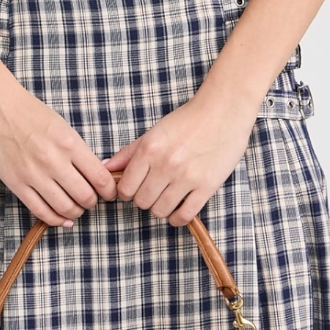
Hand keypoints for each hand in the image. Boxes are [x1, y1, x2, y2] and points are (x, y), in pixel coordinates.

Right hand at [0, 71, 117, 227]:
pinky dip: (55, 219)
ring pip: (64, 207)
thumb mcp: (62, 126)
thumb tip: (96, 173)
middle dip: (92, 202)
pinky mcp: (16, 183)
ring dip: (75, 212)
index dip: (109, 191)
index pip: (100, 178)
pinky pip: (40, 211)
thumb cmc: (29, 112)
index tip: (110, 193)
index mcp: (69, 143)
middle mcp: (54, 161)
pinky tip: (61, 218)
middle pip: (85, 196)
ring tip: (76, 208)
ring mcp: (34, 174)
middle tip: (91, 200)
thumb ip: (78, 151)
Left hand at [101, 90, 258, 226]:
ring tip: (167, 198)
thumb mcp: (154, 132)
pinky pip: (184, 215)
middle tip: (153, 191)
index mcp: (149, 149)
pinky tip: (179, 209)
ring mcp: (186, 177)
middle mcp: (165, 164)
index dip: (127, 192)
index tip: (135, 189)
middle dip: (144, 200)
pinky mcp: (206, 186)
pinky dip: (178, 218)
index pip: (125, 188)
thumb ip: (128, 152)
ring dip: (161, 208)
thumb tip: (105, 167)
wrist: (223, 111)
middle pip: (142, 202)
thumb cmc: (187, 120)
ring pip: (161, 211)